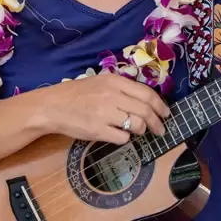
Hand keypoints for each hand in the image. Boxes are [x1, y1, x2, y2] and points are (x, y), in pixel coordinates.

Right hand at [38, 74, 170, 144]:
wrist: (53, 106)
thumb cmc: (78, 94)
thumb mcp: (102, 82)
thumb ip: (122, 89)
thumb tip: (146, 101)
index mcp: (115, 81)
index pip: (147, 93)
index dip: (161, 106)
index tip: (166, 114)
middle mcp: (113, 96)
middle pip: (146, 111)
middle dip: (157, 123)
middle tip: (160, 130)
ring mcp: (105, 113)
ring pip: (137, 125)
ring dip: (142, 130)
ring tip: (139, 132)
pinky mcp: (98, 130)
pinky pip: (122, 138)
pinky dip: (125, 139)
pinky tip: (120, 136)